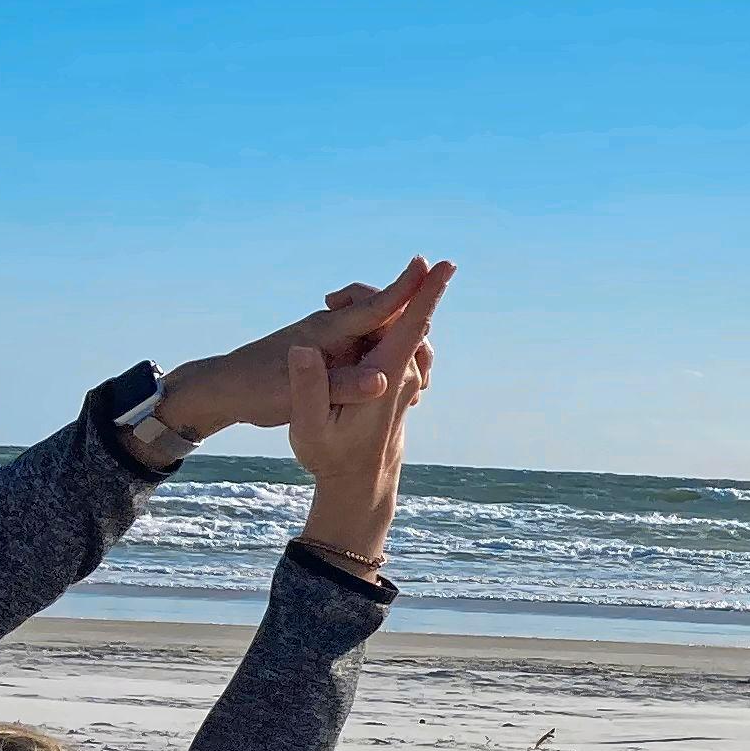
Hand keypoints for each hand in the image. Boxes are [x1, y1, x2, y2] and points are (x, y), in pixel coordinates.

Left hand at [154, 259, 445, 438]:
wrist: (226, 390)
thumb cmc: (258, 391)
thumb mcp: (299, 398)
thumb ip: (343, 387)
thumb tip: (382, 379)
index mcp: (328, 331)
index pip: (375, 305)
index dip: (405, 287)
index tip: (428, 264)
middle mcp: (333, 327)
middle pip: (388, 314)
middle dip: (414, 327)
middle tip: (427, 365)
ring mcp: (332, 337)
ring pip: (380, 330)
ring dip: (403, 348)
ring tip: (416, 388)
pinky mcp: (329, 350)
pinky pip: (368, 344)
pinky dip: (386, 357)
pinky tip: (393, 387)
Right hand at [292, 260, 449, 571]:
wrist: (359, 484)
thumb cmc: (331, 456)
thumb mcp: (309, 427)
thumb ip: (308, 388)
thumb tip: (304, 348)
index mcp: (385, 376)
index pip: (412, 326)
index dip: (426, 294)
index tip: (445, 265)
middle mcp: (403, 374)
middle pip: (405, 318)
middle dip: (381, 295)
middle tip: (334, 297)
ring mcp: (405, 379)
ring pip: (400, 330)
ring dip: (374, 315)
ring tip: (333, 313)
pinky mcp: (400, 383)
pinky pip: (395, 344)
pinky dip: (374, 332)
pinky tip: (347, 339)